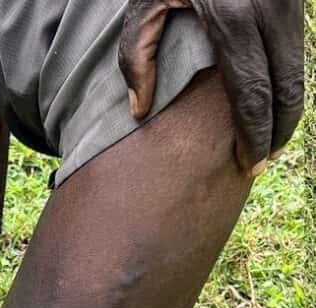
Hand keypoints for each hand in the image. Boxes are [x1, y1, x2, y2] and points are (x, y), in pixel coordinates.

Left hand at [118, 0, 303, 173]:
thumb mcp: (144, 2)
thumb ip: (136, 57)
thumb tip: (140, 111)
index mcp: (231, 17)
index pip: (252, 94)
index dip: (253, 135)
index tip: (248, 163)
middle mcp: (270, 6)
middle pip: (288, 86)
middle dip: (278, 129)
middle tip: (261, 160)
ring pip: (300, 67)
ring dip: (288, 105)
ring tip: (266, 136)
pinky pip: (297, 45)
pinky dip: (288, 77)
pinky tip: (270, 99)